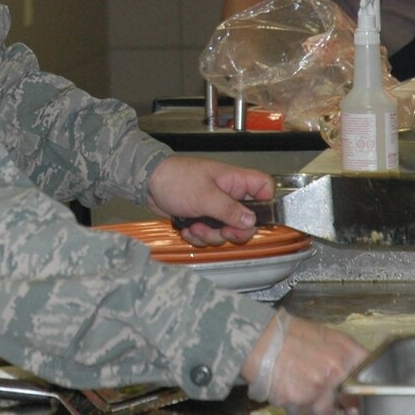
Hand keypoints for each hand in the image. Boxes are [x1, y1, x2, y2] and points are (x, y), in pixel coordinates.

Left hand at [147, 156, 272, 244]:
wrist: (148, 183)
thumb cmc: (175, 178)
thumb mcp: (205, 196)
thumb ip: (229, 210)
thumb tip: (251, 221)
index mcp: (235, 181)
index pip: (264, 188)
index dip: (266, 204)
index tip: (255, 218)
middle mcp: (229, 194)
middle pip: (247, 220)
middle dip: (232, 231)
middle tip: (221, 231)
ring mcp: (215, 207)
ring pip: (226, 231)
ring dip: (210, 235)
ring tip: (196, 227)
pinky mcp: (202, 217)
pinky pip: (209, 234)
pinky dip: (198, 236)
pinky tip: (187, 229)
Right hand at [240, 312, 367, 414]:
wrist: (258, 338)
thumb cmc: (291, 335)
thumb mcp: (327, 337)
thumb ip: (346, 358)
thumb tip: (358, 382)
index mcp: (348, 354)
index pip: (370, 384)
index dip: (365, 396)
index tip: (357, 402)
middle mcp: (336, 372)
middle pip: (348, 404)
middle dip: (336, 402)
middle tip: (319, 389)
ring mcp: (317, 388)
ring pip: (322, 412)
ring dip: (311, 404)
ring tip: (296, 382)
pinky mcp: (298, 401)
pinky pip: (300, 413)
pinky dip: (292, 404)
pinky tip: (285, 386)